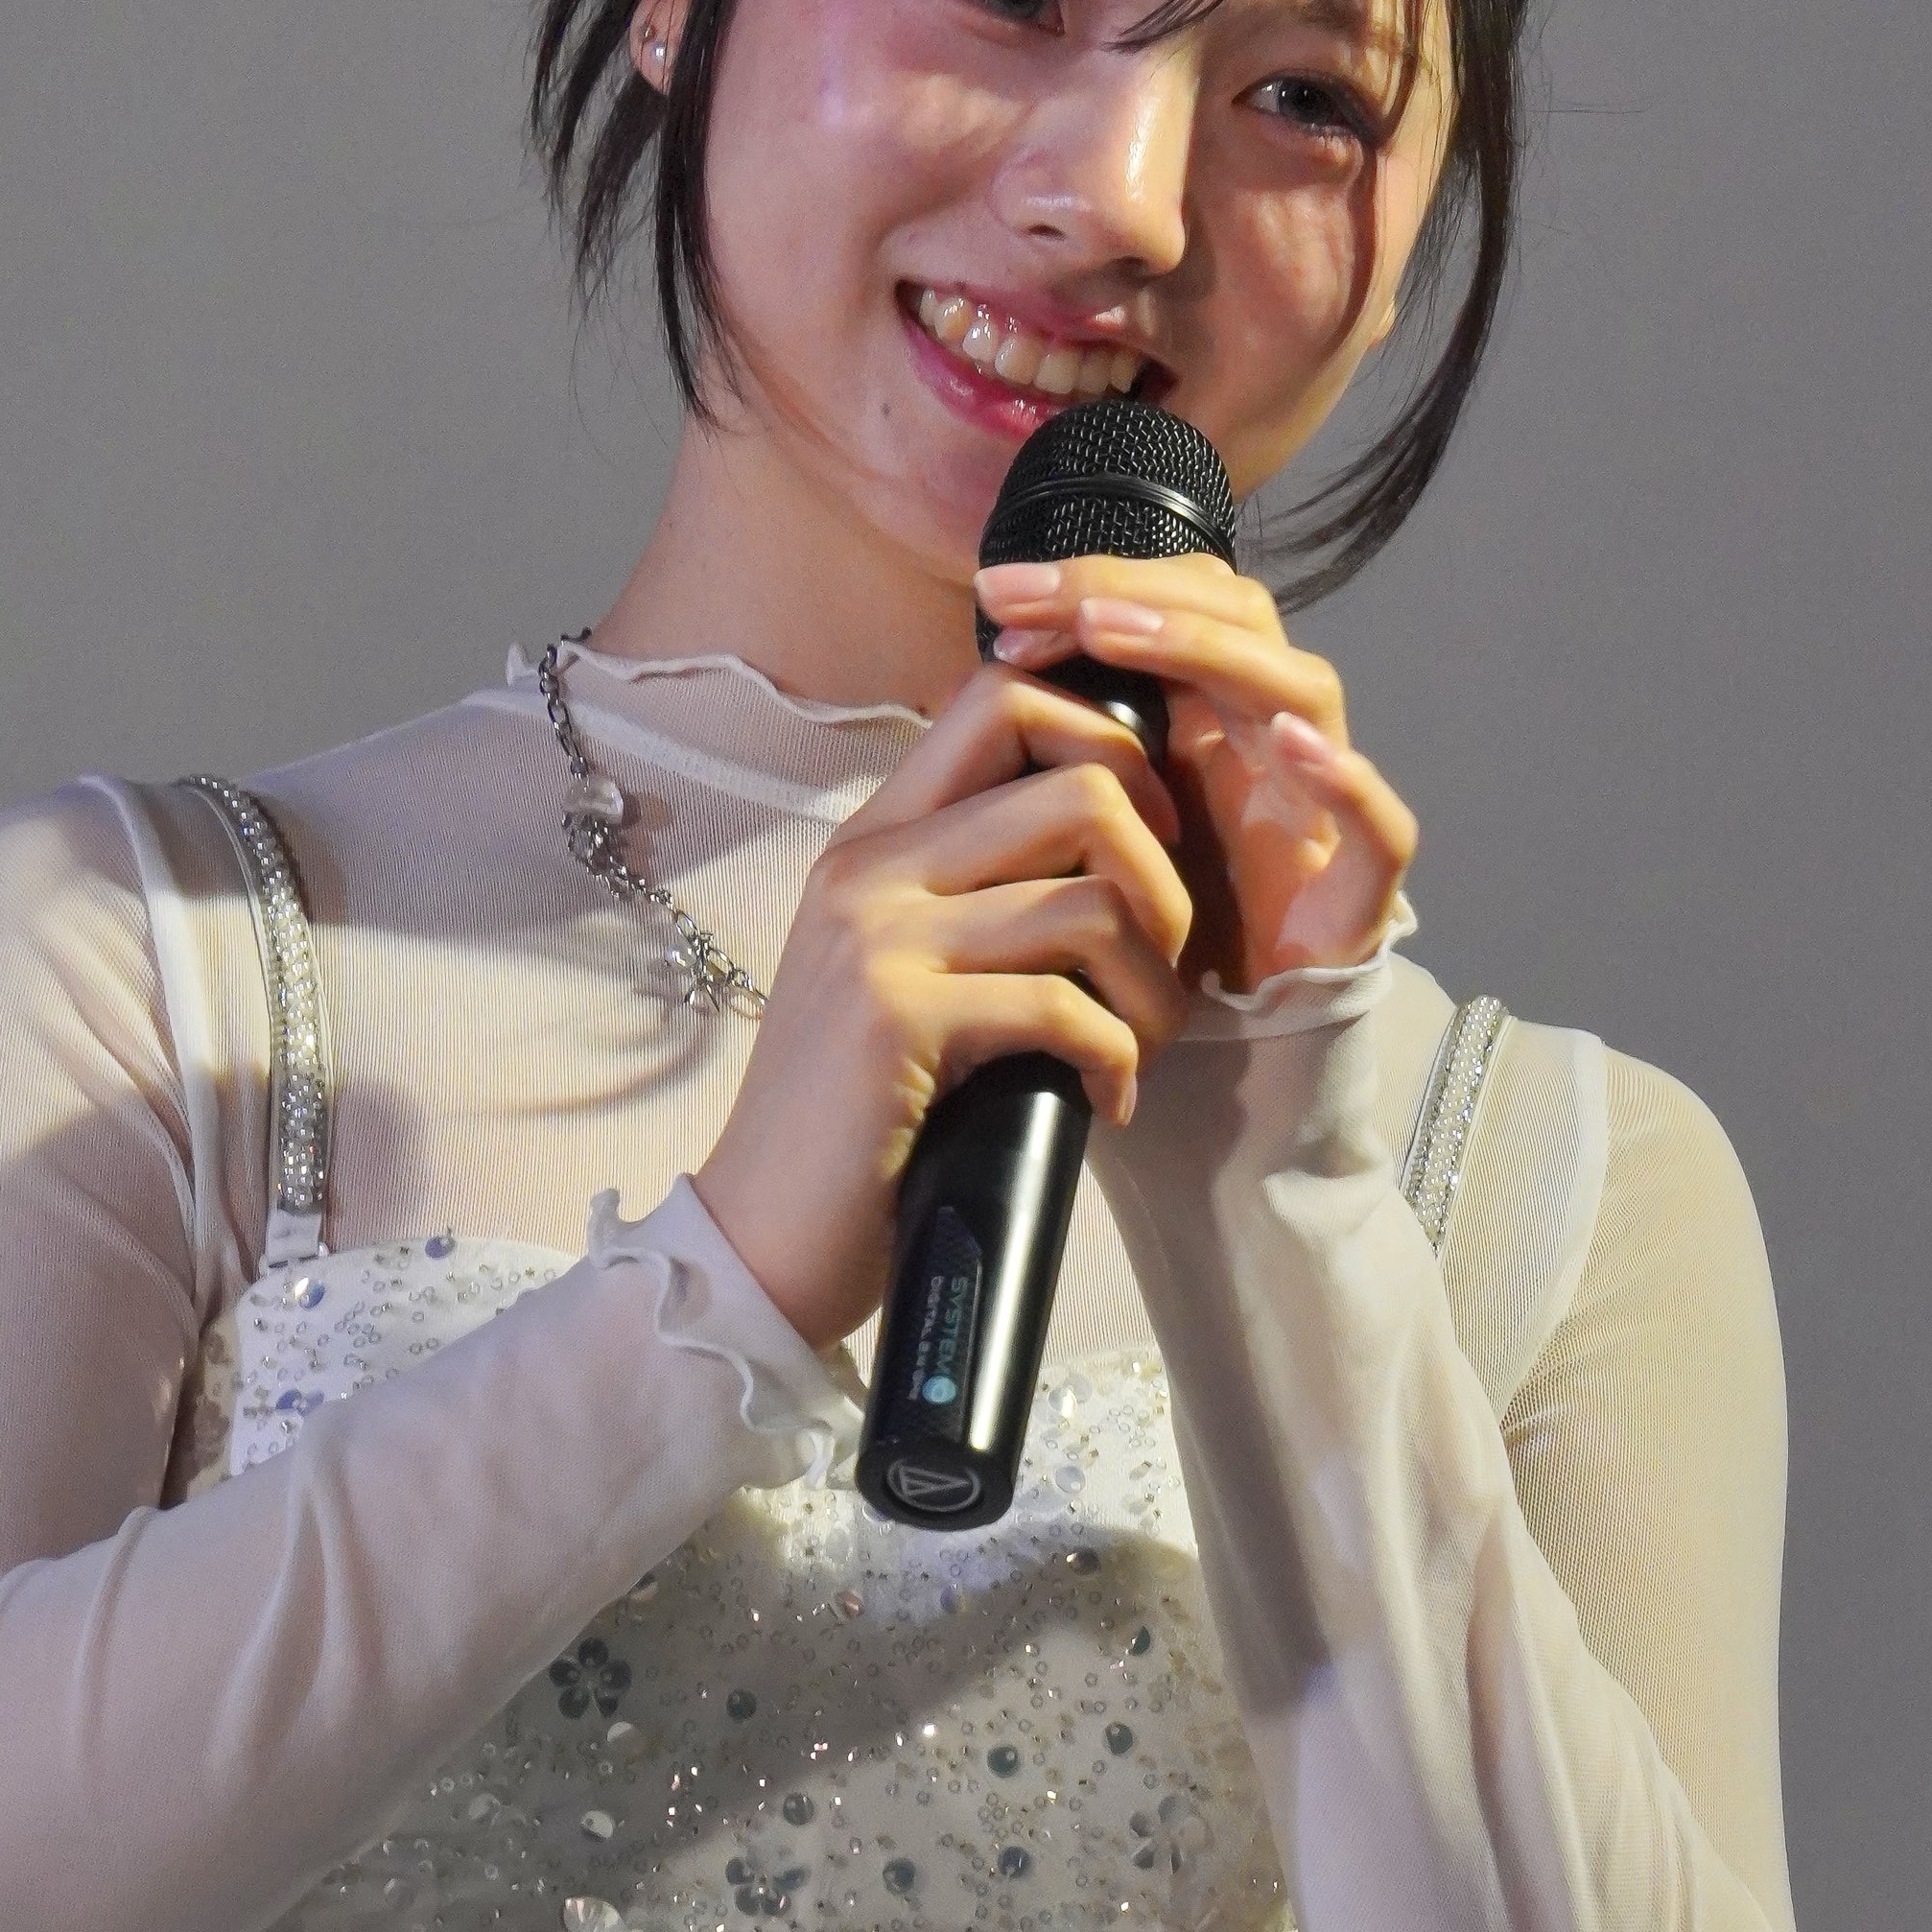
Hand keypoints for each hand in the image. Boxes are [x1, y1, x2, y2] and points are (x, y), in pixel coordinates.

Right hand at [692, 677, 1193, 1346]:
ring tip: (1146, 1045)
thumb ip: (978, 896)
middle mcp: (870, 865)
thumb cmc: (859, 1115)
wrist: (764, 1234)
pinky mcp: (898, 1019)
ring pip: (1092, 900)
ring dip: (1155, 986)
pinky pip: (1066, 1004)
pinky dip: (1115, 1059)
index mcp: (876, 839)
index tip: (1147, 843)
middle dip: (1166, 879)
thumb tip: (1120, 847)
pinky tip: (1104, 1101)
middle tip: (1167, 960)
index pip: (1004, 697)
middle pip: (1081, 787)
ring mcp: (878, 938)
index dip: (1112, 745)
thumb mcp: (907, 974)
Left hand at [973, 553, 1415, 995]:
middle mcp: (1272, 740)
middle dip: (1134, 592)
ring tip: (1115, 633)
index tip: (998, 595)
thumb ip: (1065, 747)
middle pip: (1238, 618)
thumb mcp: (1094, 821)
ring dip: (1212, 652)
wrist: (1224, 1043)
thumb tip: (986, 669)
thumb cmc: (1154, 921)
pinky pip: (1382, 828)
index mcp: (1207, 716)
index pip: (1174, 601)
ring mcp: (1323, 808)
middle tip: (1038, 597)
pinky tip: (1290, 744)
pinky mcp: (1360, 894)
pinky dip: (1347, 781)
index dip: (1094, 582)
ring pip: (1305, 690)